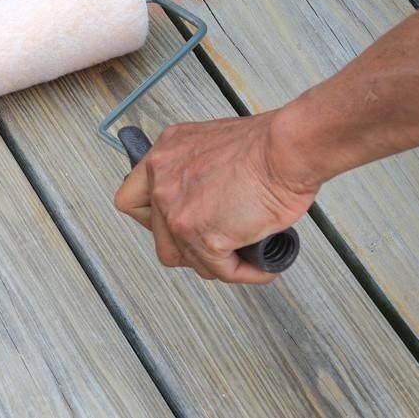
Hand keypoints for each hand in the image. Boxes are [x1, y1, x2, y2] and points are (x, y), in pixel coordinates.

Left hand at [113, 112, 316, 283]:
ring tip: (239, 253)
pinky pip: (220, 270)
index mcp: (162, 156)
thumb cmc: (265, 144)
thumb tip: (202, 196)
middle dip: (186, 244)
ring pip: (185, 258)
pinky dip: (243, 272)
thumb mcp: (211, 144)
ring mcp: (176, 211)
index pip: (132, 199)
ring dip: (213, 261)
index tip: (173, 221)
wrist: (286, 149)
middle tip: (214, 240)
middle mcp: (161, 181)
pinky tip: (257, 266)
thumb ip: (194, 170)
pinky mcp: (201, 237)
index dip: (154, 217)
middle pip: (157, 234)